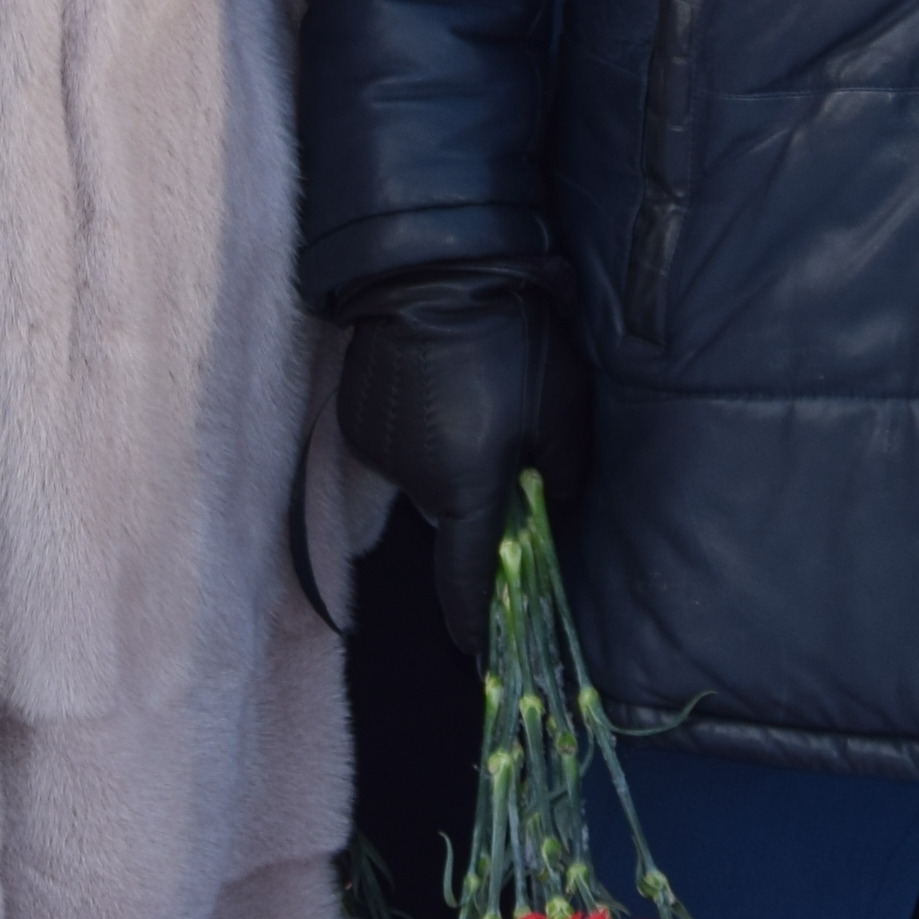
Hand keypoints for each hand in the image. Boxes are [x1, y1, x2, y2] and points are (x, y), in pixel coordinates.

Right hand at [334, 267, 590, 648]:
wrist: (435, 270)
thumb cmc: (511, 341)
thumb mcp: (562, 408)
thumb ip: (563, 469)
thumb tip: (557, 499)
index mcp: (463, 490)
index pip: (466, 577)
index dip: (473, 617)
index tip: (476, 647)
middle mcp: (410, 481)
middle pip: (450, 514)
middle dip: (477, 493)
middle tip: (508, 441)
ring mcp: (376, 449)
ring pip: (423, 475)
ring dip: (447, 456)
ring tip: (472, 395)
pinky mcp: (355, 417)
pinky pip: (396, 443)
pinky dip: (418, 429)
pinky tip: (437, 383)